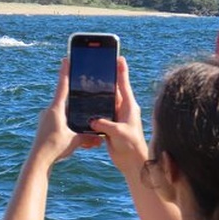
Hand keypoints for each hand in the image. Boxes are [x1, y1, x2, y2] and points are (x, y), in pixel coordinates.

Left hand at [28, 58, 103, 167]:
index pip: (63, 86)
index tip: (66, 58)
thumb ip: (87, 135)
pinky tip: (74, 133)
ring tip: (81, 118)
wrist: (38, 161)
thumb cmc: (54, 148)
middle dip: (75, 96)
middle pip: (65, 99)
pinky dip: (68, 125)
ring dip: (72, 114)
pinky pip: (59, 122)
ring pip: (63, 113)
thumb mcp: (75, 140)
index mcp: (56, 109)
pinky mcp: (45, 128)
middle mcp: (49, 111)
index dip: (66, 71)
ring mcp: (46, 119)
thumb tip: (99, 136)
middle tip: (84, 88)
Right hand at [90, 56, 148, 175]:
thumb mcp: (118, 133)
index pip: (124, 84)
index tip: (118, 57)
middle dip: (108, 78)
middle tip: (100, 65)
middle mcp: (123, 109)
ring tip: (89, 82)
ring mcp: (116, 117)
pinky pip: (101, 113)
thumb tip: (92, 120)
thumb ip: (105, 124)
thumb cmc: (131, 146)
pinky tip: (86, 104)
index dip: (121, 70)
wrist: (132, 162)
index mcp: (129, 106)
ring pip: (106, 101)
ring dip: (99, 94)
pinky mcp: (110, 125)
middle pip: (114, 89)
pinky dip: (95, 109)